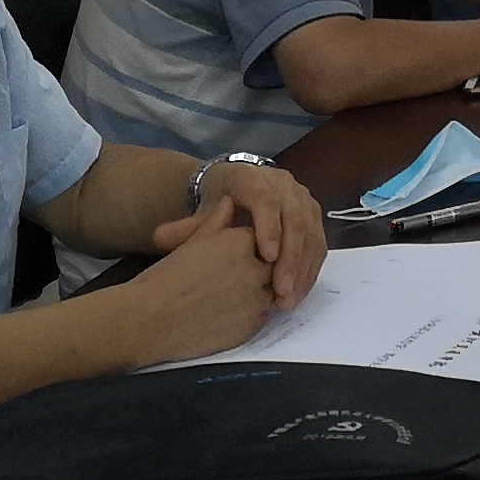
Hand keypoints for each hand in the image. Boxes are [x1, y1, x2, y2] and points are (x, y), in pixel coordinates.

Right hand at [124, 193, 278, 361]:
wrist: (147, 320)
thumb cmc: (164, 279)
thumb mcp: (192, 242)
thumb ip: (217, 221)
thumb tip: (229, 203)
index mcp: (240, 242)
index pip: (261, 238)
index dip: (247, 247)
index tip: (229, 256)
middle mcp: (254, 269)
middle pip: (271, 264)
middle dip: (257, 269)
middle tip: (228, 279)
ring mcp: (255, 300)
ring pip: (270, 291)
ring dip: (257, 292)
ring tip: (226, 297)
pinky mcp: (251, 327)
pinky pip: (261, 317)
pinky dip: (250, 315)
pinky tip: (226, 314)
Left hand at [152, 164, 324, 310]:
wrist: (237, 188)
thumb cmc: (215, 204)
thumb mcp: (199, 214)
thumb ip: (184, 229)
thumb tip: (160, 237)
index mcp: (254, 178)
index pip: (267, 200)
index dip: (270, 228)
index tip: (266, 258)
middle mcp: (284, 184)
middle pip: (296, 218)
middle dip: (291, 258)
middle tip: (281, 292)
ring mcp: (302, 199)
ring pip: (312, 233)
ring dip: (303, 269)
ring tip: (288, 300)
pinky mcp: (312, 216)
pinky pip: (318, 243)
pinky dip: (310, 269)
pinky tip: (297, 293)